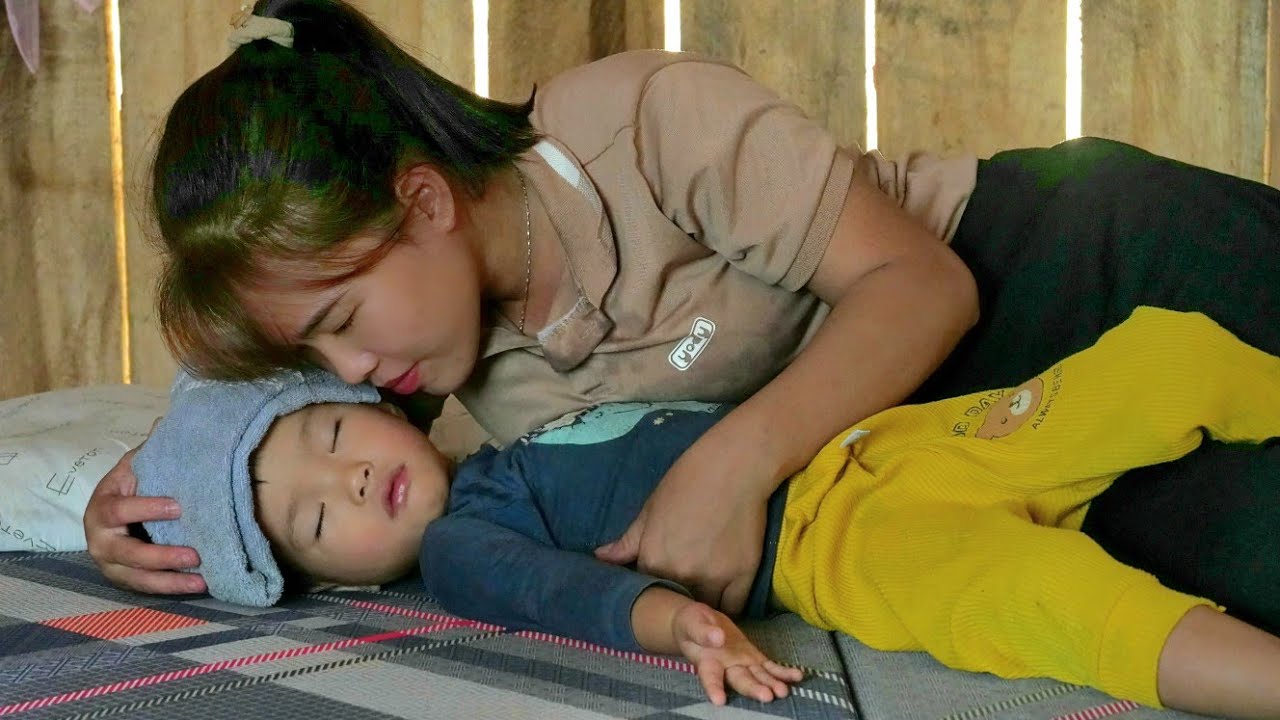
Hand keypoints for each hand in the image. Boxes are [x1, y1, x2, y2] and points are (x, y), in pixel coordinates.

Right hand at [84, 439, 205, 594]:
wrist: (121, 509)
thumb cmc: (135, 483)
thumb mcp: (140, 464)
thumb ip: (154, 449)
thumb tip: (167, 422)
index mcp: (102, 505)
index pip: (119, 510)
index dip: (147, 509)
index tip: (179, 507)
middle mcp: (100, 539)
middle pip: (125, 553)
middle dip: (160, 556)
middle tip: (194, 554)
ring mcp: (111, 563)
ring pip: (136, 578)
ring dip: (169, 580)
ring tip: (202, 580)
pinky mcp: (125, 579)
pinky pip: (146, 589)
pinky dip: (171, 589)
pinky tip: (199, 586)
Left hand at [597, 433, 770, 613]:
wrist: (733, 467)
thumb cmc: (687, 481)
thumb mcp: (650, 509)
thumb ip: (627, 542)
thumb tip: (600, 558)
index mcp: (652, 560)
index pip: (648, 593)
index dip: (656, 593)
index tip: (662, 593)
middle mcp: (680, 575)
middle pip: (677, 607)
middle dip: (678, 606)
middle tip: (683, 601)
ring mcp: (713, 578)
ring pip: (705, 611)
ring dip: (703, 611)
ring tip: (704, 609)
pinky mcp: (742, 576)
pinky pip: (734, 607)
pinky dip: (729, 608)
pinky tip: (726, 601)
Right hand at [673, 601, 802, 704]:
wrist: (699, 622)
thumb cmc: (690, 624)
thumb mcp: (692, 623)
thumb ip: (703, 632)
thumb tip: (718, 638)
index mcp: (707, 661)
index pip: (710, 677)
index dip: (714, 689)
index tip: (719, 701)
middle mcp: (726, 668)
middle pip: (740, 680)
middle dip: (753, 689)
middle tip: (766, 696)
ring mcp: (742, 664)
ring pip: (757, 677)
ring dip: (771, 684)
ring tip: (783, 692)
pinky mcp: (753, 657)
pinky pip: (769, 667)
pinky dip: (782, 672)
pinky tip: (796, 677)